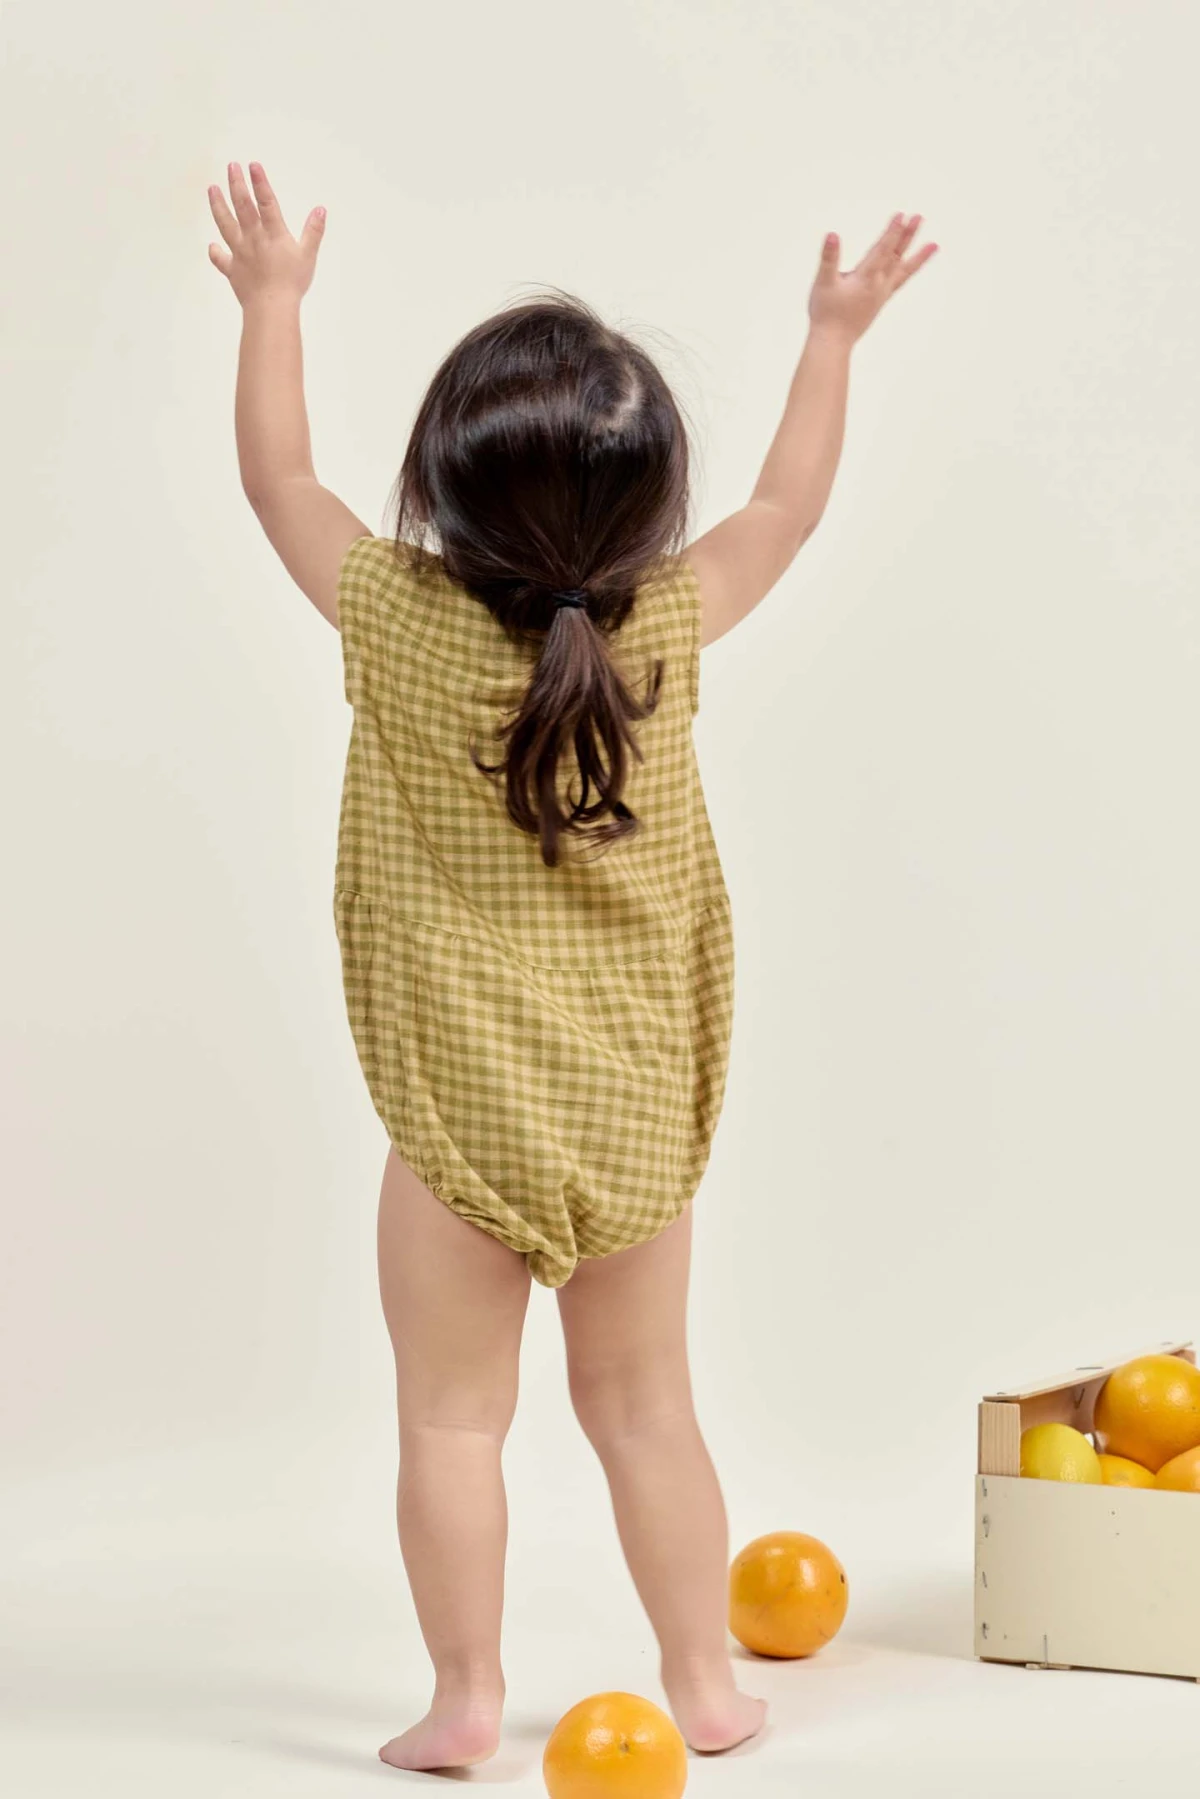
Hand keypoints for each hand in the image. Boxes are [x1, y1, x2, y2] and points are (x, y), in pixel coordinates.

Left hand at [206, 161, 325, 306]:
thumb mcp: (308, 255)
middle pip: (243, 207)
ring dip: (218, 205)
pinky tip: (212, 246)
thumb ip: (313, 231)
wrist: (271, 308)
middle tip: (231, 166)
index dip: (260, 183)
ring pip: (226, 225)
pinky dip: (216, 253)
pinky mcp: (233, 270)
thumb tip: (320, 210)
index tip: (253, 165)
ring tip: (212, 189)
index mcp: (274, 234)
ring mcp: (240, 253)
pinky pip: (222, 260)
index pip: (266, 202)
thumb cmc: (291, 283)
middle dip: (236, 184)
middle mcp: (254, 238)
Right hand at [807, 213, 936, 344]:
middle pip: (896, 256)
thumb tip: (832, 236)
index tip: (901, 215)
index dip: (892, 232)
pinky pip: (899, 282)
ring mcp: (882, 294)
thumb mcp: (823, 283)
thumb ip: (829, 258)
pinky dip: (908, 271)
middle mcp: (878, 285)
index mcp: (866, 278)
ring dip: (918, 256)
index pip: (882, 250)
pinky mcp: (880, 301)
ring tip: (934, 245)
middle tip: (919, 217)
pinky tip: (911, 265)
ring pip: (903, 270)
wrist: (833, 342)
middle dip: (906, 236)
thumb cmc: (825, 314)